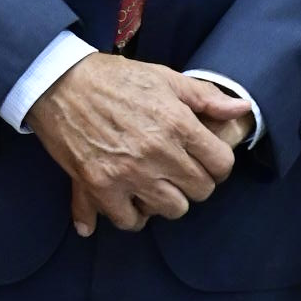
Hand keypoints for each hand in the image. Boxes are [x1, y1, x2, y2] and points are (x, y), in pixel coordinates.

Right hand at [32, 58, 252, 233]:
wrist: (59, 84)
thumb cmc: (114, 80)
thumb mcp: (165, 78)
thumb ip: (206, 98)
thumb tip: (241, 110)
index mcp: (177, 123)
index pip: (221, 164)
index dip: (218, 165)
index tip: (207, 161)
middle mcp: (157, 152)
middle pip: (200, 191)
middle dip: (195, 182)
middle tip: (180, 171)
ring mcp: (129, 173)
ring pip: (172, 209)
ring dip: (168, 199)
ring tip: (157, 184)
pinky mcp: (100, 187)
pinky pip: (129, 221)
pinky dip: (133, 215)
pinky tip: (131, 200)